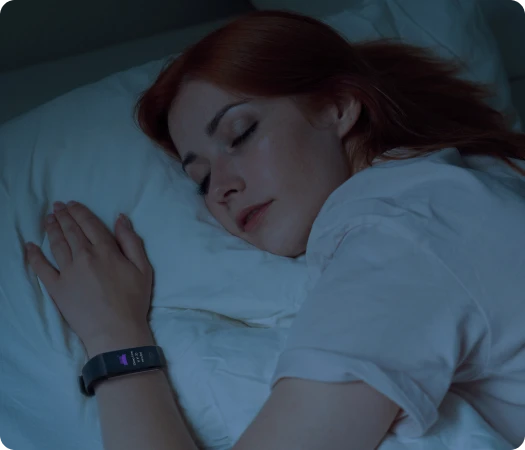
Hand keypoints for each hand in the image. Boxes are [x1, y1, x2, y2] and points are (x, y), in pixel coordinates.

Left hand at [25, 201, 153, 355]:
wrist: (116, 331)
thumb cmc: (134, 300)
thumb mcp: (143, 268)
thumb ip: (131, 241)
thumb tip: (120, 218)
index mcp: (106, 250)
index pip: (90, 224)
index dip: (80, 212)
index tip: (72, 204)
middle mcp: (84, 256)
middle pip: (71, 231)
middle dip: (63, 216)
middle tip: (56, 206)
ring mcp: (68, 272)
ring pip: (57, 244)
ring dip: (51, 229)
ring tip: (48, 219)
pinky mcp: (57, 288)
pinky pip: (41, 268)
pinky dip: (34, 255)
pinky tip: (30, 246)